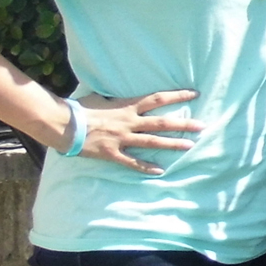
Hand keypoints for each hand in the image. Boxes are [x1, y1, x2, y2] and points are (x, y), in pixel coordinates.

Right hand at [75, 89, 202, 173]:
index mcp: (127, 106)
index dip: (177, 96)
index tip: (195, 94)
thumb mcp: (102, 98)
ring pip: (152, 142)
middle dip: (183, 124)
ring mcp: (121, 138)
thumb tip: (121, 96)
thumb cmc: (81, 109)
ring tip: (190, 146)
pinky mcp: (112, 153)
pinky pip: (132, 162)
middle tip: (202, 126)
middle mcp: (129, 122)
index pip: (158, 98)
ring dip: (172, 144)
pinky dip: (146, 167)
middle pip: (162, 122)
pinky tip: (160, 170)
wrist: (63, 124)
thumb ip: (117, 100)